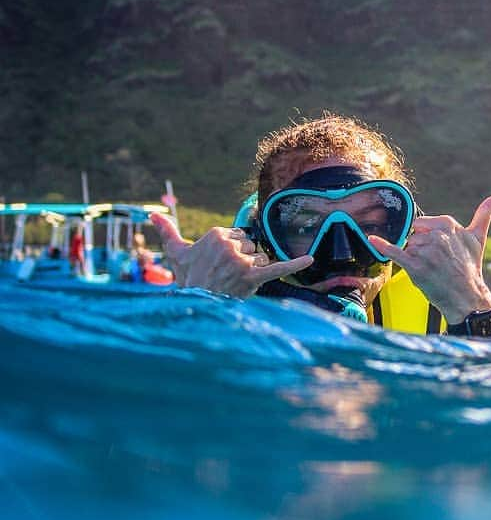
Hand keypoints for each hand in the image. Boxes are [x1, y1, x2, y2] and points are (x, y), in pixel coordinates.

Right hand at [149, 213, 312, 298]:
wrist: (194, 306)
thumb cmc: (187, 279)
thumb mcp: (177, 253)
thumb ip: (167, 231)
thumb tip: (151, 213)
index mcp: (216, 234)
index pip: (240, 236)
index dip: (233, 251)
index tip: (219, 264)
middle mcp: (229, 245)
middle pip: (252, 246)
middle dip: (244, 260)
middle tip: (226, 275)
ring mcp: (241, 261)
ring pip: (262, 258)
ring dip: (254, 270)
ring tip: (236, 282)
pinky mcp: (253, 276)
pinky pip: (278, 268)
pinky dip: (295, 264)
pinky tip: (310, 259)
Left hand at [368, 194, 490, 325]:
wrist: (467, 297)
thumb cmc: (471, 267)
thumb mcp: (478, 238)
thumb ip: (485, 213)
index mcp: (448, 224)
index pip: (423, 223)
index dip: (429, 238)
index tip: (441, 251)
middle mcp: (437, 235)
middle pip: (414, 235)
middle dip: (421, 248)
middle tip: (437, 263)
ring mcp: (426, 251)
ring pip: (408, 246)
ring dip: (415, 258)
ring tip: (431, 270)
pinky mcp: (415, 266)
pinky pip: (394, 251)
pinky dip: (382, 245)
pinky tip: (372, 238)